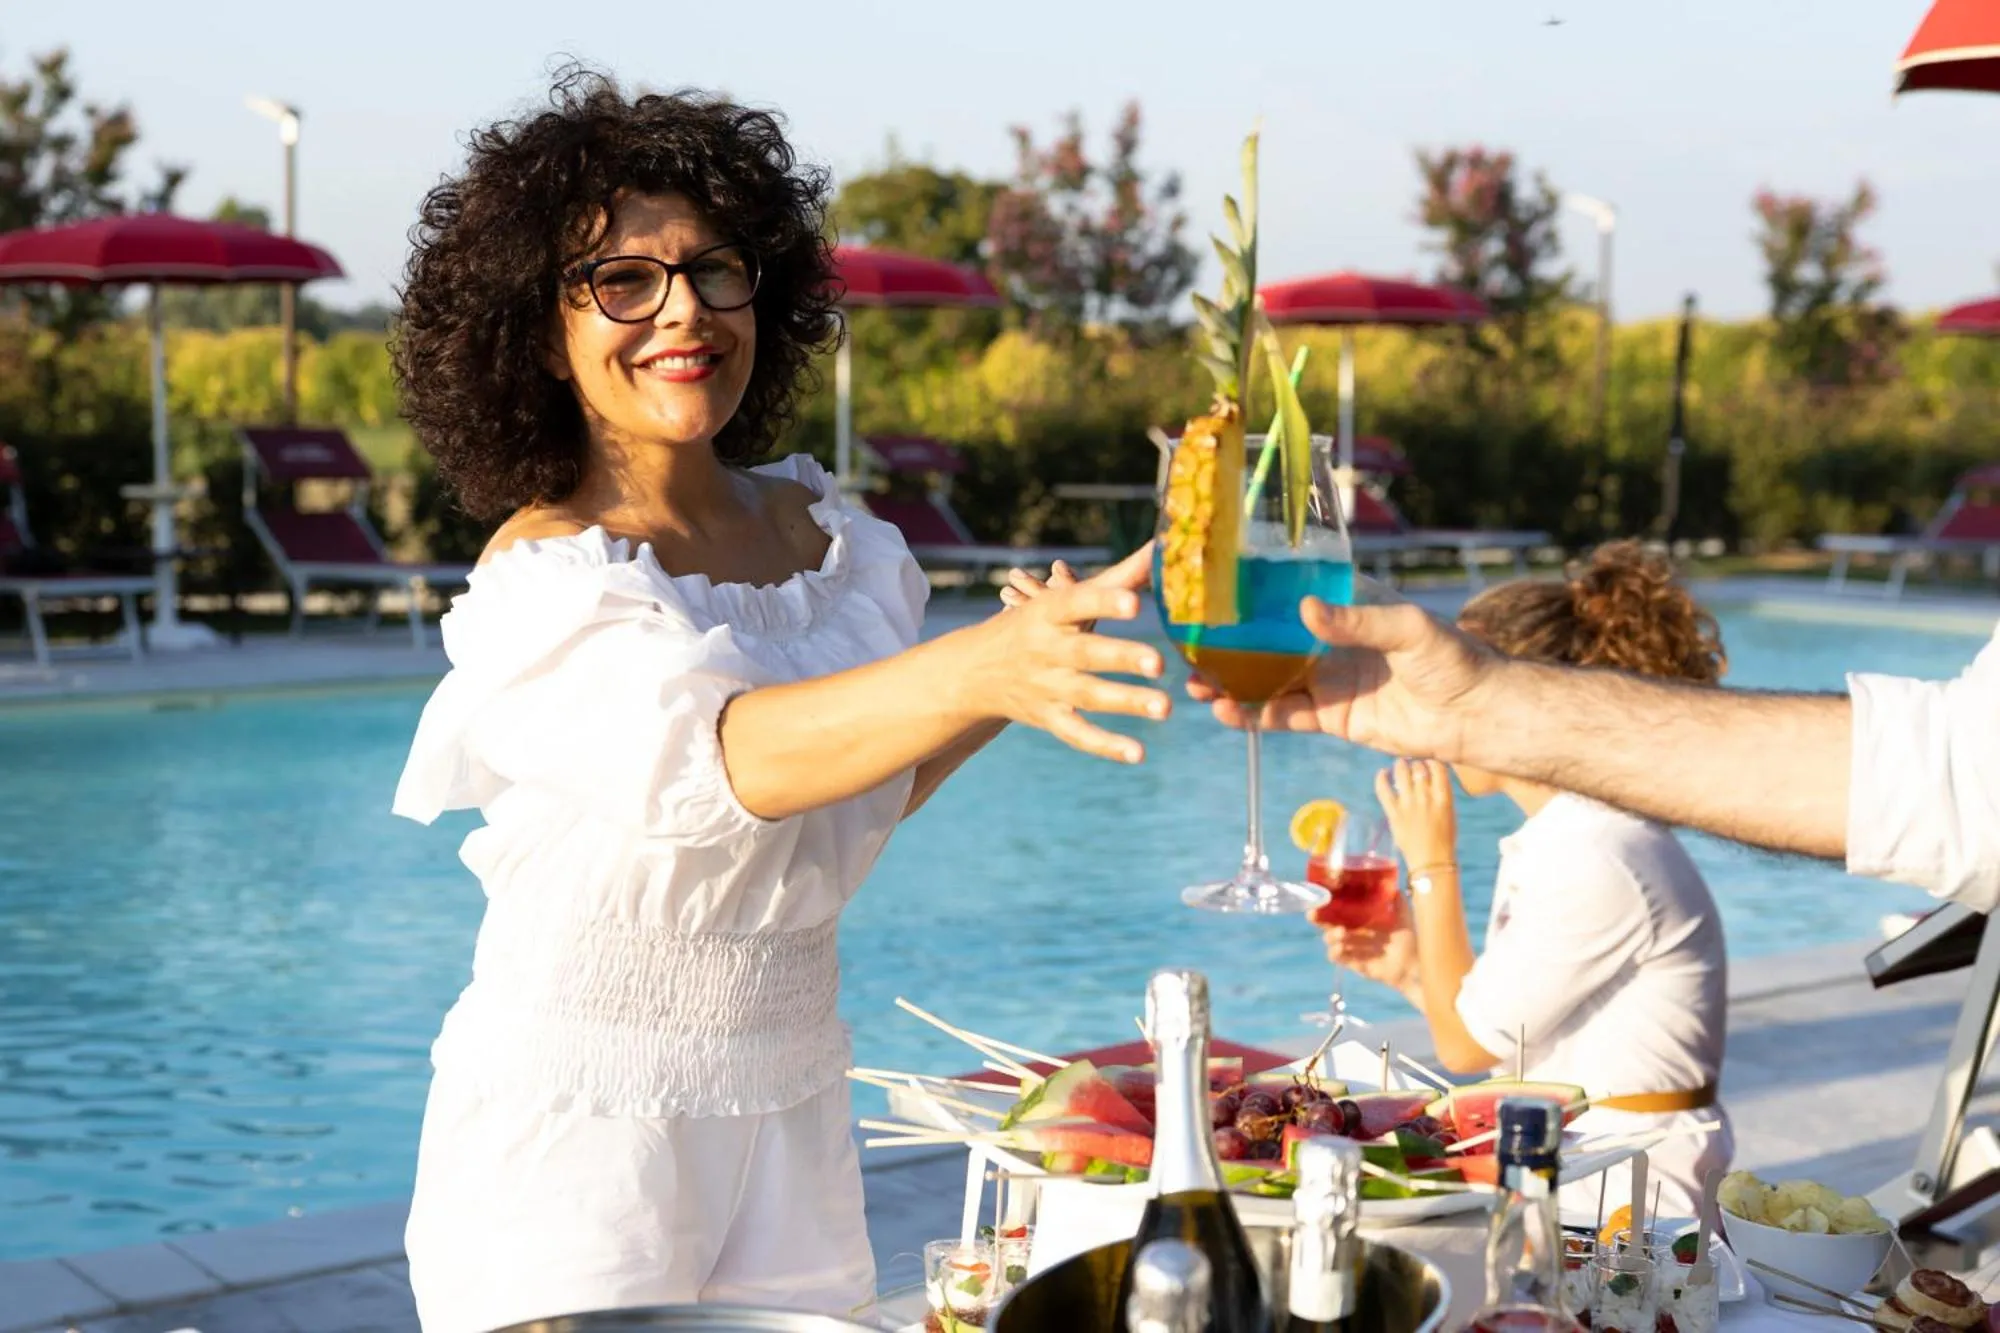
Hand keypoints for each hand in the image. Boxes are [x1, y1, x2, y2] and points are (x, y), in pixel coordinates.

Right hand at [960, 544, 1167, 762]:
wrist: (974, 671)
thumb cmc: (1037, 625)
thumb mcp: (1063, 599)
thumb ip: (1119, 577)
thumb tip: (1165, 547)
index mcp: (1048, 613)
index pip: (1076, 603)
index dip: (1104, 602)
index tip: (1135, 602)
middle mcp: (1045, 650)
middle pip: (1084, 653)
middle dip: (1121, 657)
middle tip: (1159, 663)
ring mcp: (1045, 687)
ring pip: (1086, 695)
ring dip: (1125, 701)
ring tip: (1164, 707)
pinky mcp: (1047, 718)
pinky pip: (1077, 733)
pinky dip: (1105, 745)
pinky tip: (1139, 754)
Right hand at [1189, 597, 1498, 760]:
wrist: (1475, 716)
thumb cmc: (1452, 658)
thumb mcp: (1407, 629)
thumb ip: (1356, 622)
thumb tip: (1305, 610)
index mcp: (1348, 607)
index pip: (1292, 594)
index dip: (1254, 595)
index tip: (1214, 592)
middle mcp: (1331, 641)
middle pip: (1269, 641)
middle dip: (1230, 645)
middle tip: (1190, 647)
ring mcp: (1328, 680)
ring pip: (1268, 681)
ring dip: (1233, 683)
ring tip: (1197, 685)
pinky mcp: (1331, 717)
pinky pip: (1285, 716)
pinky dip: (1254, 716)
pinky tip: (1227, 713)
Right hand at [1322, 896, 1419, 995]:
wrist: (1414, 964)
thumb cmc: (1409, 939)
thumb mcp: (1404, 915)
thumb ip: (1397, 899)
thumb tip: (1390, 883)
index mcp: (1362, 920)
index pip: (1339, 910)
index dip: (1327, 904)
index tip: (1320, 897)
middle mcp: (1354, 933)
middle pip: (1328, 924)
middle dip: (1317, 919)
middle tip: (1314, 914)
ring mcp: (1353, 948)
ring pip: (1329, 940)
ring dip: (1330, 935)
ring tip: (1342, 933)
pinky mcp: (1354, 963)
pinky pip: (1336, 957)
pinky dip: (1335, 951)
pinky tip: (1341, 947)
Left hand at [1375, 758, 1457, 870]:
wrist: (1432, 861)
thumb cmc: (1444, 838)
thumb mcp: (1449, 812)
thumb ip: (1440, 794)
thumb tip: (1428, 777)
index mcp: (1443, 797)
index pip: (1437, 767)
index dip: (1431, 761)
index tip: (1427, 764)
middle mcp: (1426, 798)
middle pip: (1418, 768)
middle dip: (1415, 764)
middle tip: (1413, 766)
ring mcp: (1408, 805)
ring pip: (1401, 773)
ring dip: (1399, 766)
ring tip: (1399, 765)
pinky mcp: (1394, 813)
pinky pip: (1383, 789)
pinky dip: (1381, 778)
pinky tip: (1382, 773)